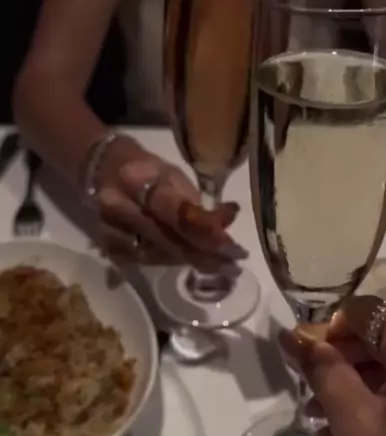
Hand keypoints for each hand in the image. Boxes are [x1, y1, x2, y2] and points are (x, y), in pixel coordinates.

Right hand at [92, 135, 244, 266]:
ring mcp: (109, 230)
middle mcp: (118, 208)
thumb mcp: (172, 174)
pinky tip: (192, 263)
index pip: (176, 213)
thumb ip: (195, 202)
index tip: (233, 248)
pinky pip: (145, 262)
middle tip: (234, 265)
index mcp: (137, 180)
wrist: (100, 170)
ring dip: (192, 261)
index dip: (206, 232)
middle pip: (168, 240)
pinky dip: (171, 261)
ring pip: (159, 256)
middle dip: (205, 254)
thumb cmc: (145, 168)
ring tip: (221, 267)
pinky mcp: (107, 246)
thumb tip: (227, 221)